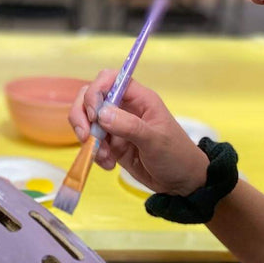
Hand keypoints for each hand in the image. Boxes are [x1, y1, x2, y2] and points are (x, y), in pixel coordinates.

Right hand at [68, 70, 208, 196]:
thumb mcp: (156, 141)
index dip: (96, 91)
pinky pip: (92, 142)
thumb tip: (101, 114)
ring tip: (104, 157)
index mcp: (139, 99)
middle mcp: (124, 108)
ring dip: (88, 138)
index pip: (109, 79)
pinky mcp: (111, 143)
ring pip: (87, 120)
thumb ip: (129, 126)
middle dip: (82, 115)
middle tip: (85, 135)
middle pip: (90, 97)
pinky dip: (94, 153)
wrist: (181, 183)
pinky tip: (110, 165)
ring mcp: (116, 126)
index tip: (94, 114)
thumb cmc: (176, 156)